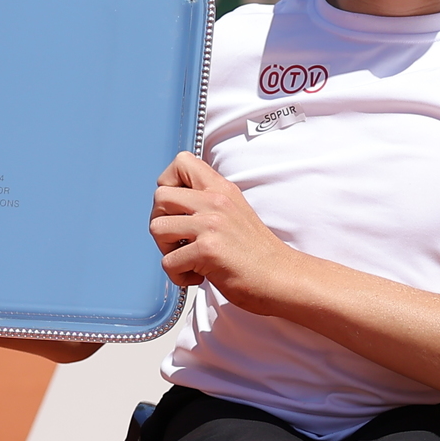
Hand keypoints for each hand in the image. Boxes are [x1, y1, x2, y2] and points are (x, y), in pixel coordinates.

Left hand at [151, 152, 297, 304]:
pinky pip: (168, 262)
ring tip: (188, 260)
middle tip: (178, 240)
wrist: (282, 278)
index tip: (176, 208)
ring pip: (157, 228)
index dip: (168, 183)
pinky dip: (178, 276)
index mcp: (222, 189)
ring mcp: (212, 225)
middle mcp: (216, 201)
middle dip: (160, 221)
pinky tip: (198, 276)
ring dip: (166, 250)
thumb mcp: (234, 212)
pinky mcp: (208, 250)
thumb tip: (171, 205)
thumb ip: (207, 203)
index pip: (181, 162)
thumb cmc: (256, 254)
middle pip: (160, 195)